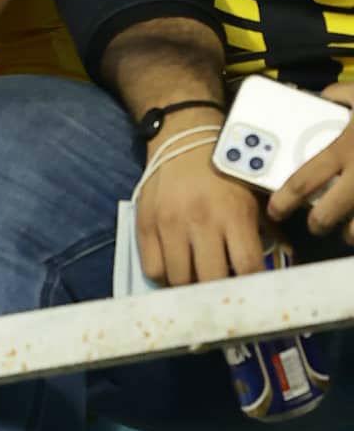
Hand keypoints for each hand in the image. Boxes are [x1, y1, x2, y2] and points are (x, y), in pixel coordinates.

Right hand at [137, 128, 265, 285]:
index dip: (250, 286)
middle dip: (218, 292)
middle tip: (221, 292)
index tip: (249, 291)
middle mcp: (200, 221)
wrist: (182, 137)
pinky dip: (164, 277)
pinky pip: (152, 269)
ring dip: (189, 287)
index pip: (246, 266)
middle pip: (211, 280)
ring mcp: (169, 224)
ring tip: (196, 281)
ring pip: (179, 279)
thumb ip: (266, 229)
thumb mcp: (251, 195)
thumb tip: (285, 261)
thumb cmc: (222, 169)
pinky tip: (174, 269)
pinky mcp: (145, 224)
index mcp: (233, 213)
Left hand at [268, 85, 353, 242]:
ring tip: (350, 232)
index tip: (275, 210)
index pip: (304, 181)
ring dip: (352, 234)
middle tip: (316, 224)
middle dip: (318, 224)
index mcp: (346, 148)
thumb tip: (326, 95)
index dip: (284, 201)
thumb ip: (344, 94)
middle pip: (328, 214)